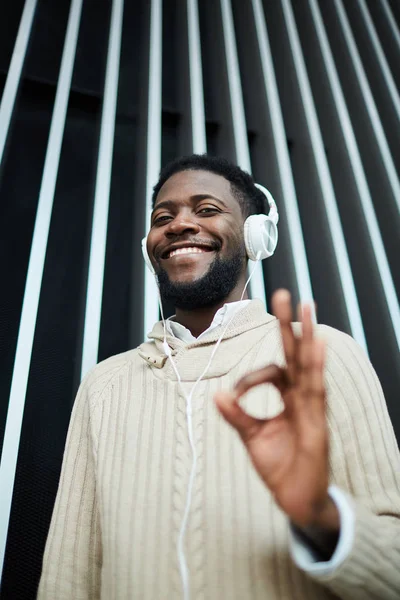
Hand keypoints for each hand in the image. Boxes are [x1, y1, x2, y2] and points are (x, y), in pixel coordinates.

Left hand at [215, 289, 338, 531]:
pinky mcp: (316, 425)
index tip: (232, 394)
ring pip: (309, 365)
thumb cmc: (280, 466)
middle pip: (296, 355)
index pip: (275, 370)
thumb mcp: (252, 437)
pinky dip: (316, 367)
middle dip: (289, 325)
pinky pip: (316, 391)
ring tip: (305, 307)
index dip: (251, 376)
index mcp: (289, 399)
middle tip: (283, 294)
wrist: (295, 499)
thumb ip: (237, 415)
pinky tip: (317, 344)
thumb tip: (217, 394)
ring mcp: (312, 409)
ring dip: (306, 335)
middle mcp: (302, 397)